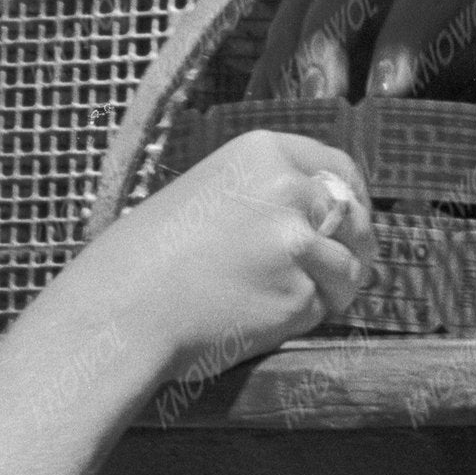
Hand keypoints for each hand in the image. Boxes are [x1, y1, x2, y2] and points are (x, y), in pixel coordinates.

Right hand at [75, 125, 373, 371]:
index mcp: (264, 153)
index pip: (338, 167)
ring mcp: (297, 243)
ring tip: (285, 304)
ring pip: (346, 270)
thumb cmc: (148, 258)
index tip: (353, 220)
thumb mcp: (206, 192)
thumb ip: (264, 192)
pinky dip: (299, 321)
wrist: (122, 310)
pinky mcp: (297, 295)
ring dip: (329, 292)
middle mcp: (290, 190)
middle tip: (338, 274)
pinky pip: (319, 309)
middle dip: (353, 249)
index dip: (353, 198)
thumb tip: (321, 210)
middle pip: (353, 219)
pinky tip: (258, 321)